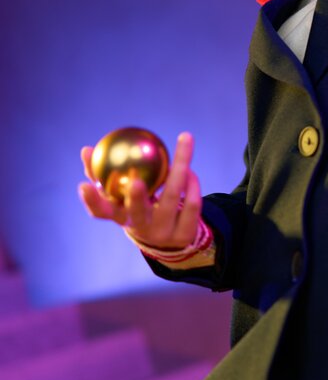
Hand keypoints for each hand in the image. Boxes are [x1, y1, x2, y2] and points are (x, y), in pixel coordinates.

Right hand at [78, 131, 201, 249]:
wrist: (167, 238)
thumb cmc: (137, 206)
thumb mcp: (121, 194)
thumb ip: (102, 172)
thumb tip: (86, 149)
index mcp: (121, 216)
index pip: (100, 212)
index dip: (91, 200)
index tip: (83, 185)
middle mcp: (140, 227)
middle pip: (137, 211)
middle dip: (136, 196)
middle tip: (137, 177)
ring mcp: (164, 233)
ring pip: (172, 198)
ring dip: (180, 168)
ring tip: (185, 141)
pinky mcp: (185, 234)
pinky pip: (192, 203)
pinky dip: (192, 183)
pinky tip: (190, 169)